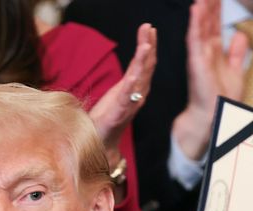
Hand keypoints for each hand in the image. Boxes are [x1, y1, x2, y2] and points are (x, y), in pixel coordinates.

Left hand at [90, 23, 157, 153]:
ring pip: (139, 78)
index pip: (143, 62)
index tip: (149, 28)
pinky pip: (127, 96)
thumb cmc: (108, 118)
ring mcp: (130, 103)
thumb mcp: (118, 94)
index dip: (147, 45)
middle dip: (148, 46)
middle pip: (145, 66)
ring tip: (146, 45)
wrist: (103, 140)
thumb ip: (128, 82)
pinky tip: (134, 74)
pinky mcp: (120, 112)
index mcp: (135, 88)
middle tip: (149, 28)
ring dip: (143, 61)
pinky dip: (131, 84)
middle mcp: (137, 94)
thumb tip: (134, 70)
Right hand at [172, 0, 247, 160]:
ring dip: (201, 7)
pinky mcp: (196, 61)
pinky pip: (195, 38)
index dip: (217, 8)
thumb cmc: (221, 97)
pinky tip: (196, 8)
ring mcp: (199, 54)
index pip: (215, 24)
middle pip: (207, 20)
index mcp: (214, 51)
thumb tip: (239, 34)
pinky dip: (195, 23)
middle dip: (209, 3)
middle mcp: (205, 49)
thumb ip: (236, 52)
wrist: (212, 114)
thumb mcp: (235, 70)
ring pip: (199, 24)